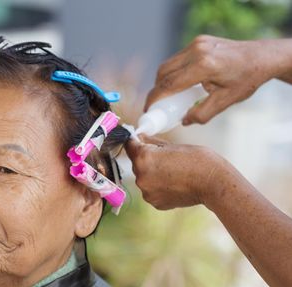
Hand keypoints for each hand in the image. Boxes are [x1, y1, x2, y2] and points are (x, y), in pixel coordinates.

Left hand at [125, 135, 224, 209]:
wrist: (213, 183)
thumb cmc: (197, 160)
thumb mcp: (171, 145)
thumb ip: (150, 143)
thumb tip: (138, 138)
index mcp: (143, 157)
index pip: (129, 145)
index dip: (134, 142)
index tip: (137, 140)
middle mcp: (140, 176)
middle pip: (136, 163)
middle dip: (146, 160)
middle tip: (165, 159)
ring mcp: (146, 191)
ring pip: (143, 178)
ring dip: (152, 174)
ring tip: (172, 173)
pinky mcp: (154, 202)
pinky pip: (151, 191)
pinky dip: (158, 187)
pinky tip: (173, 184)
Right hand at [145, 35, 279, 124]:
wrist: (262, 57)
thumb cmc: (247, 79)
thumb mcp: (226, 101)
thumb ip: (202, 114)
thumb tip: (183, 121)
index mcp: (203, 66)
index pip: (169, 84)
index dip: (154, 98)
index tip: (148, 110)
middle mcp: (197, 51)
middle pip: (164, 72)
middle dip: (157, 90)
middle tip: (158, 106)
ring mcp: (197, 43)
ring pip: (168, 64)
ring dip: (165, 80)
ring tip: (171, 96)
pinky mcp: (198, 41)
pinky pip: (178, 59)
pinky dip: (175, 72)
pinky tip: (182, 83)